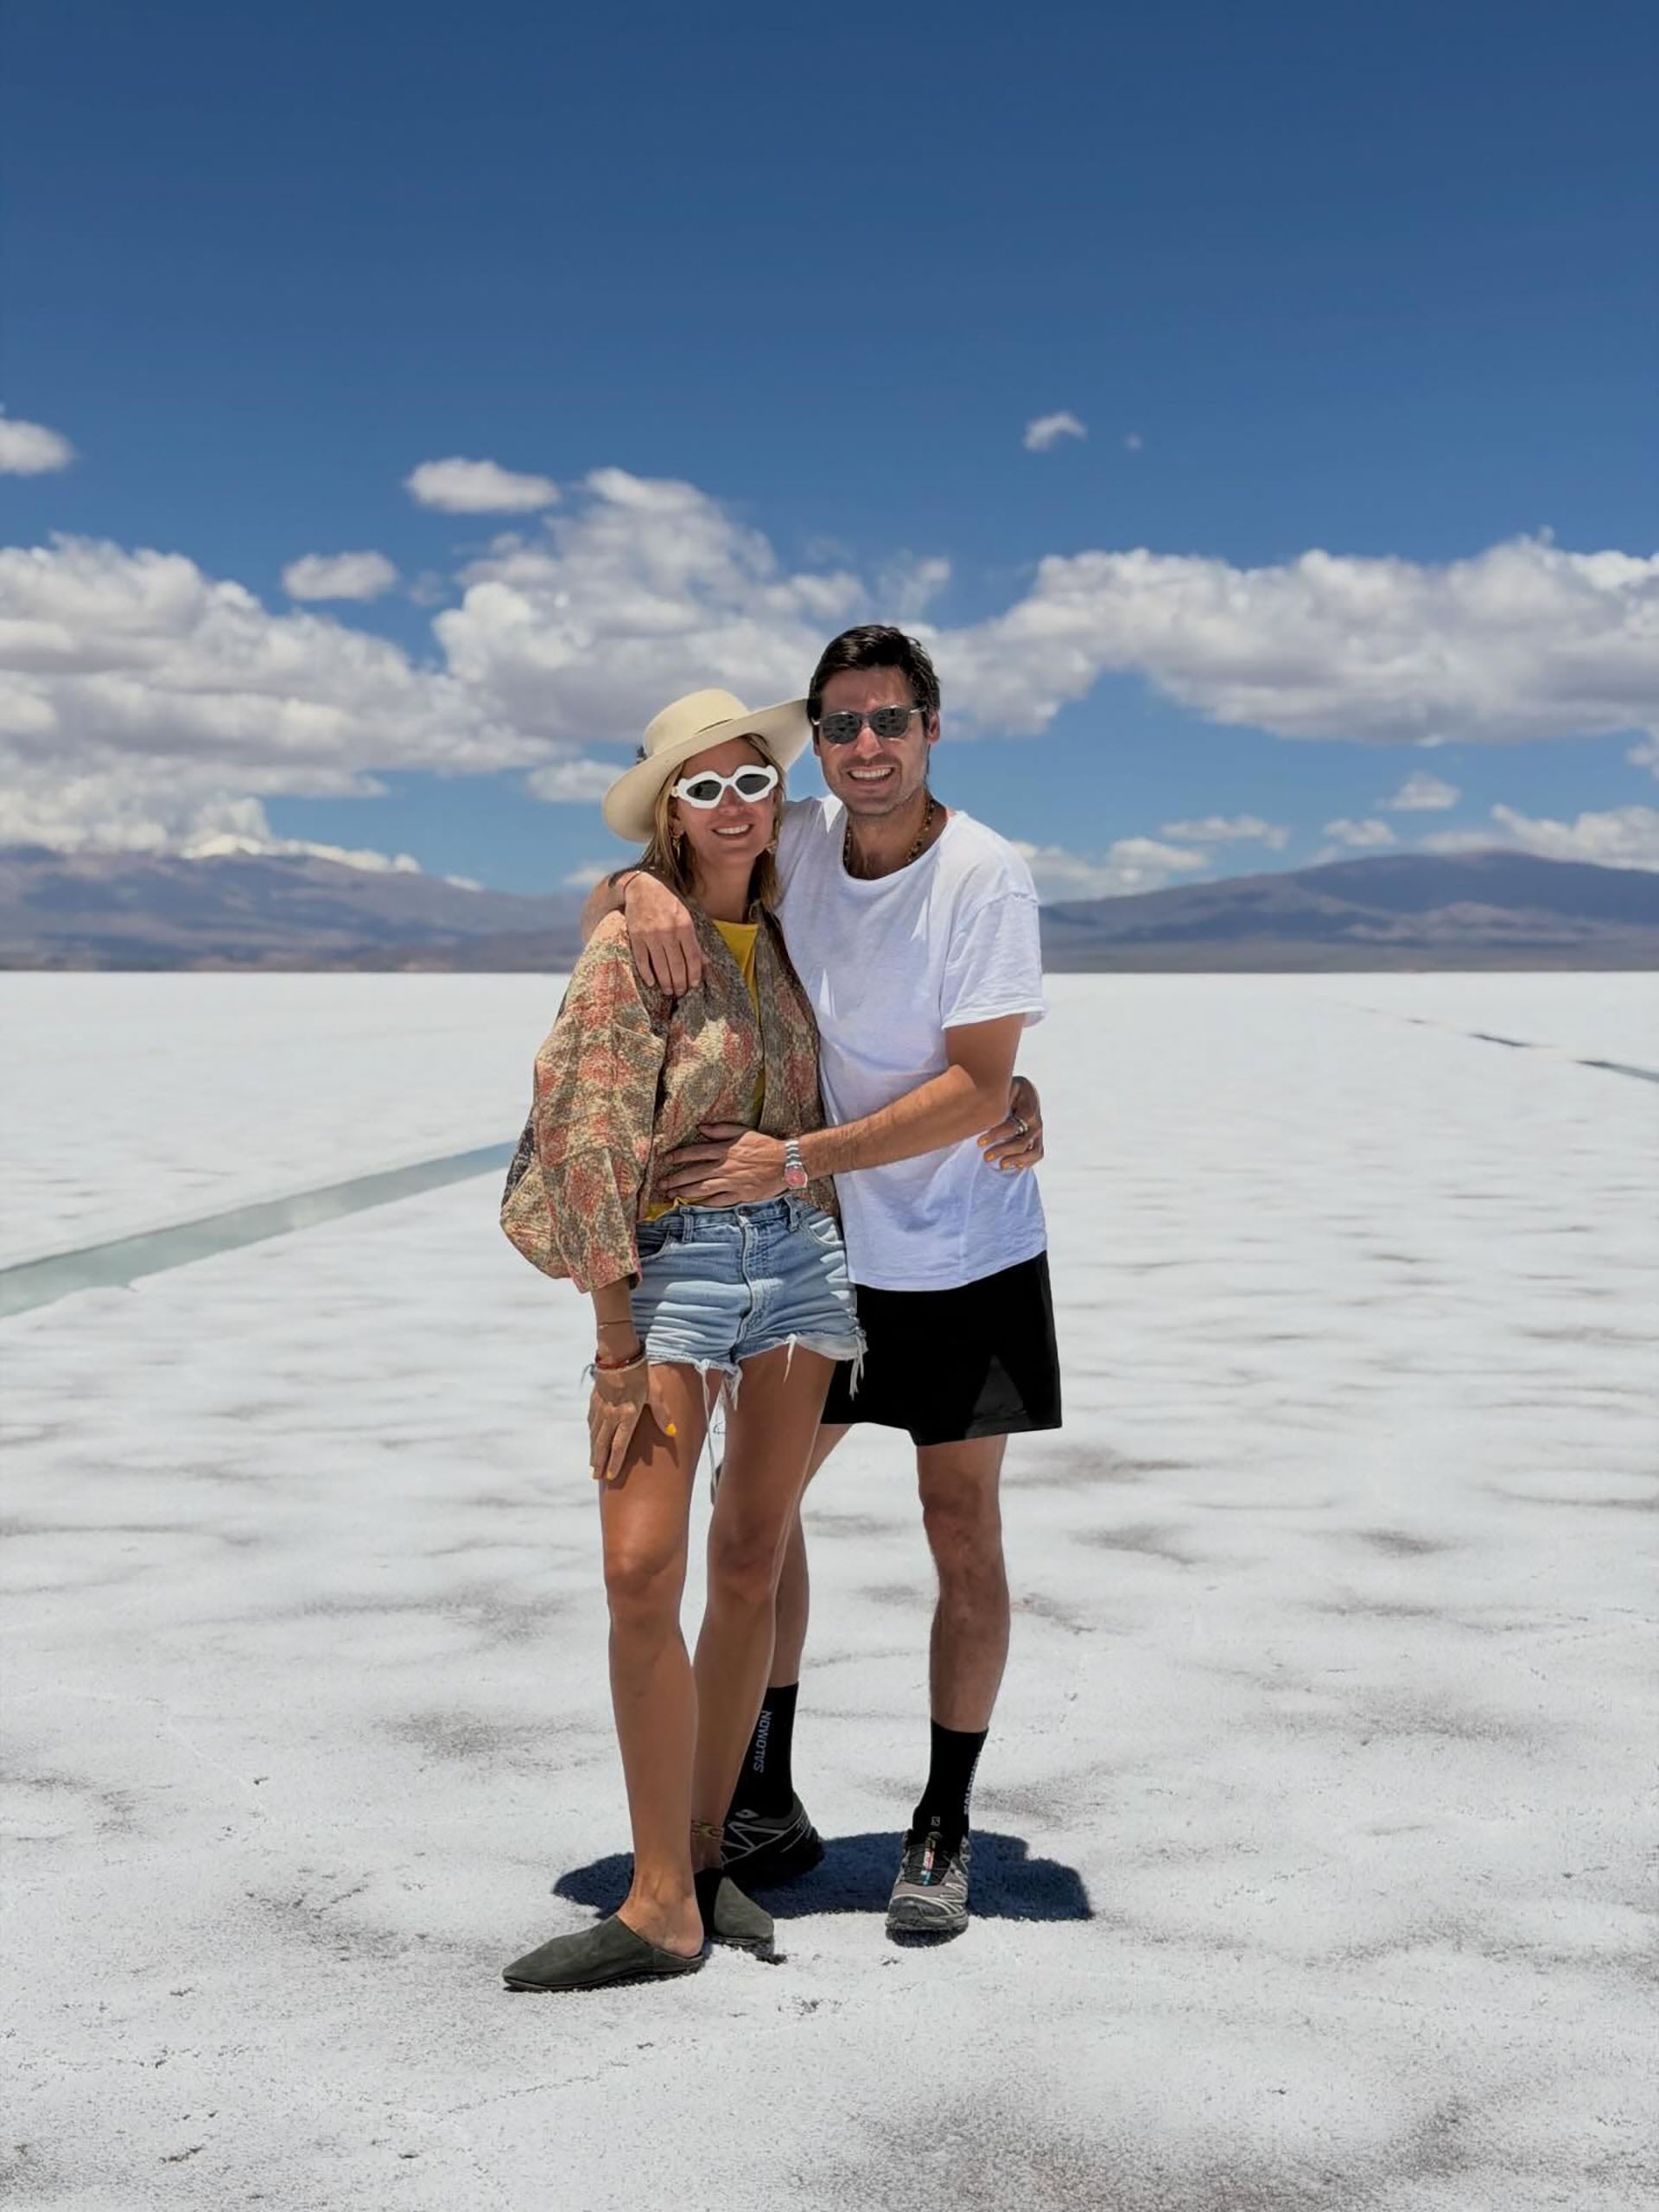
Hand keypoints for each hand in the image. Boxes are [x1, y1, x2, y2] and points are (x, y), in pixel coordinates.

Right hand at [588, 1354, 675, 1484]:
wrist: (618, 1355)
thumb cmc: (641, 1373)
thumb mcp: (655, 1392)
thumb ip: (662, 1414)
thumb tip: (672, 1432)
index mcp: (627, 1416)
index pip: (619, 1445)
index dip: (614, 1462)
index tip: (610, 1476)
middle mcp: (611, 1415)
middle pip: (603, 1444)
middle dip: (599, 1462)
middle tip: (596, 1476)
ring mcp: (601, 1408)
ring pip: (595, 1434)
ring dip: (593, 1450)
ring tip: (592, 1464)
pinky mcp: (595, 1399)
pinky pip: (591, 1421)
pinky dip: (591, 1433)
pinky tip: (591, 1437)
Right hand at [623, 871, 702, 994]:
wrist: (642, 888)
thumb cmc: (668, 903)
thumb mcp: (686, 917)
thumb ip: (694, 940)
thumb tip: (705, 962)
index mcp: (685, 926)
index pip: (693, 957)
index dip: (694, 974)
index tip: (694, 985)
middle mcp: (669, 932)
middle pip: (677, 965)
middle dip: (680, 983)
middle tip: (680, 993)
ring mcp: (651, 935)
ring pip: (660, 966)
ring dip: (665, 982)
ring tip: (668, 991)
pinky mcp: (636, 937)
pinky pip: (642, 960)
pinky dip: (646, 974)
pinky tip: (651, 983)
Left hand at [660, 1123, 786, 1203]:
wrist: (786, 1163)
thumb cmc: (765, 1145)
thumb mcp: (743, 1131)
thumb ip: (721, 1130)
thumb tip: (701, 1128)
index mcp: (724, 1150)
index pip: (695, 1152)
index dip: (678, 1156)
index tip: (666, 1159)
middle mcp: (724, 1167)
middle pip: (694, 1173)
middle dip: (675, 1179)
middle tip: (661, 1183)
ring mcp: (731, 1182)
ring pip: (702, 1189)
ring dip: (684, 1192)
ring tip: (671, 1194)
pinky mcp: (739, 1195)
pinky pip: (718, 1201)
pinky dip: (704, 1204)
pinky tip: (693, 1205)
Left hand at [978, 1074, 1043, 1172]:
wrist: (1022, 1092)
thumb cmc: (1006, 1090)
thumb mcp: (1002, 1089)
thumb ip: (994, 1098)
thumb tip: (973, 1109)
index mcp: (1027, 1105)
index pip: (1013, 1126)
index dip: (996, 1135)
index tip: (979, 1142)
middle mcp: (1036, 1120)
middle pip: (1022, 1142)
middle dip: (1002, 1150)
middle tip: (986, 1156)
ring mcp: (1039, 1131)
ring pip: (1033, 1151)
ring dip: (1015, 1159)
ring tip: (1000, 1165)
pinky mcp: (1038, 1139)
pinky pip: (1037, 1154)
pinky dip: (1026, 1162)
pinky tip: (1013, 1165)